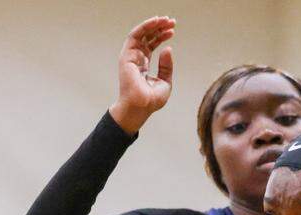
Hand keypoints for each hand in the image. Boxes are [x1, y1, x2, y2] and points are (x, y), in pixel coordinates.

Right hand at [109, 16, 175, 133]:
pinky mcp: (127, 56)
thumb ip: (166, 66)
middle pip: (147, 37)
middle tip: (172, 21)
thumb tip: (168, 48)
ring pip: (141, 34)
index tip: (173, 30)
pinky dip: (145, 27)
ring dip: (153, 25)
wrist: (141, 107)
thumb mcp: (165, 81)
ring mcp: (130, 57)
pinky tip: (155, 22)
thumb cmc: (151, 100)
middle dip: (159, 27)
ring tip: (166, 20)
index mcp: (143, 64)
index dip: (161, 36)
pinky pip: (135, 36)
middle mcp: (136, 58)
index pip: (151, 44)